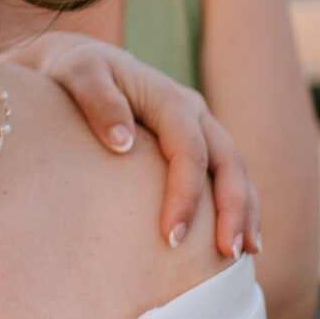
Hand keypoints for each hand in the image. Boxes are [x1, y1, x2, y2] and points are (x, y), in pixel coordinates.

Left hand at [4, 33, 260, 256]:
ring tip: (242, 255)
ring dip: (244, 212)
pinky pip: (225, 176)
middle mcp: (194, 112)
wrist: (81, 64)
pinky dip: (237, 206)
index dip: (185, 195)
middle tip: (227, 253)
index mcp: (170, 99)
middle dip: (232, 209)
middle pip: (228, 162)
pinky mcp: (196, 144)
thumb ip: (99, 102)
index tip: (172, 238)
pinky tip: (237, 240)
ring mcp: (200, 127)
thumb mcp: (79, 75)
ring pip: (235, 171)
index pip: (189, 152)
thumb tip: (122, 143)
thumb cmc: (75, 72)